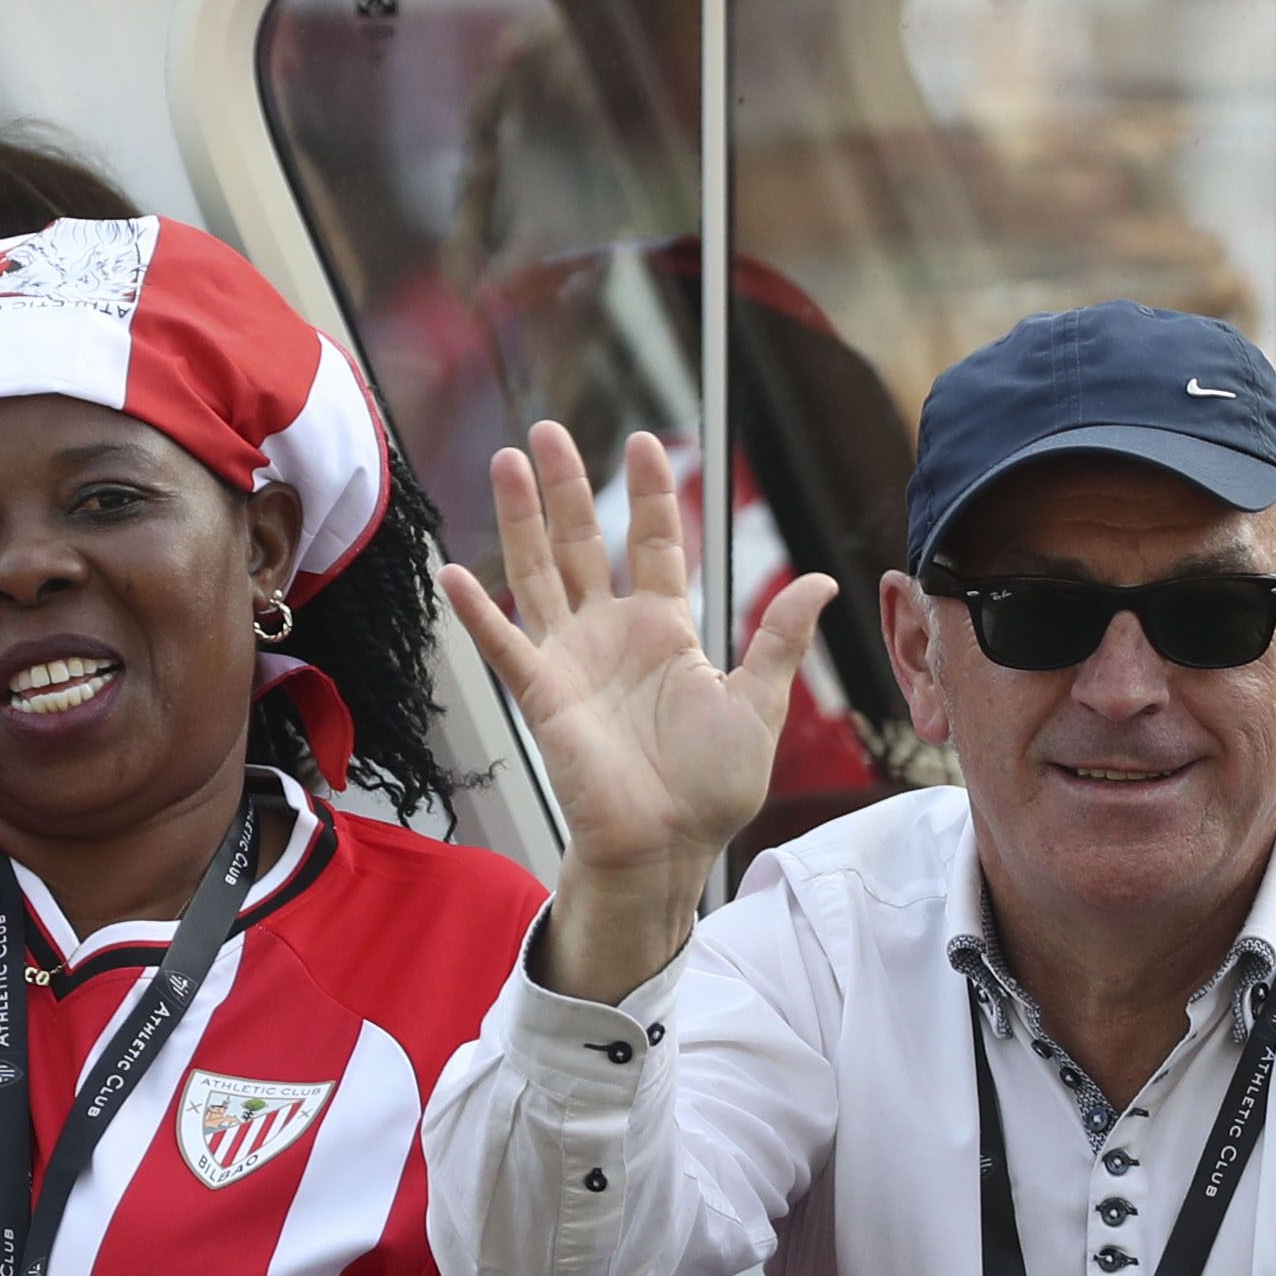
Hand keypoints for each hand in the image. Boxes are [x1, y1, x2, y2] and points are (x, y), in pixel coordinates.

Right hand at [438, 427, 833, 994]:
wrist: (668, 845)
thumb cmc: (713, 786)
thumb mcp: (759, 703)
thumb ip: (777, 638)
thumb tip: (820, 581)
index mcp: (665, 630)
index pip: (654, 543)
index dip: (648, 494)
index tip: (644, 442)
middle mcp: (612, 634)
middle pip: (583, 542)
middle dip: (567, 486)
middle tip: (548, 430)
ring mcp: (571, 659)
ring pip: (539, 572)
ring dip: (521, 518)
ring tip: (506, 462)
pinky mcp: (542, 693)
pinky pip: (505, 644)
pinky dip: (479, 611)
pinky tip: (455, 570)